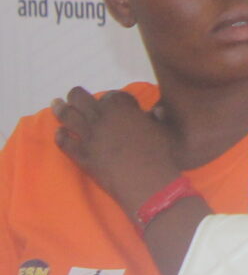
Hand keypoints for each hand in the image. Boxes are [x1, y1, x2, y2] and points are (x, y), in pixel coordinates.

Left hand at [52, 88, 181, 214]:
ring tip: (56, 103)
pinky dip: (60, 135)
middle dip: (77, 95)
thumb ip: (157, 118)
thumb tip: (156, 111)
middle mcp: (101, 116)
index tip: (114, 102)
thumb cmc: (159, 152)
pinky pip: (65, 142)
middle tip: (74, 95)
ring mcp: (88, 136)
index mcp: (121, 106)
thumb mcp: (163, 129)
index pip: (111, 95)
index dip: (112, 98)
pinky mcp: (81, 154)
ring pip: (68, 117)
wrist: (144, 179)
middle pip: (80, 98)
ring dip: (61, 108)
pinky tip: (59, 132)